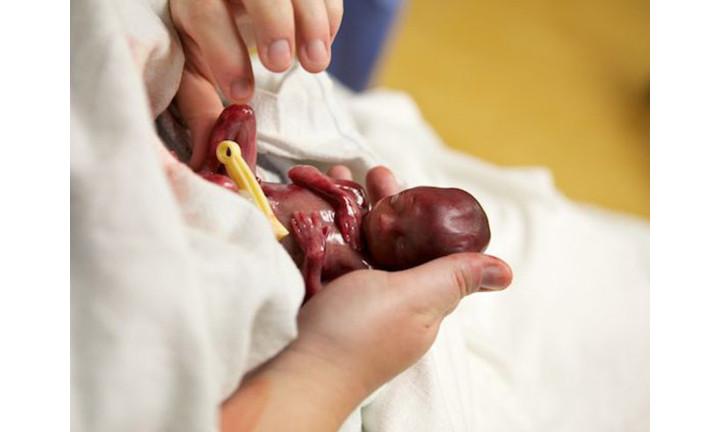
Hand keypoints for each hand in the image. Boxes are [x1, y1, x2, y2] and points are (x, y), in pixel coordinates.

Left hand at [169, 0, 342, 168]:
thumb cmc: (209, 36)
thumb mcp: (196, 69)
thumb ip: (201, 108)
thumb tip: (204, 161)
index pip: (205, 12)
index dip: (225, 54)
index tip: (243, 95)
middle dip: (273, 25)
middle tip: (282, 64)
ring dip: (313, 24)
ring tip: (315, 65)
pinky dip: (329, 18)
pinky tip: (322, 45)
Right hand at [221, 166, 512, 430]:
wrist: (301, 367)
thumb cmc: (362, 331)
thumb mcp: (416, 299)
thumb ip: (455, 277)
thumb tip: (508, 273)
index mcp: (418, 299)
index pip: (424, 248)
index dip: (415, 214)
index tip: (399, 185)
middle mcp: (386, 297)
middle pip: (387, 240)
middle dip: (378, 203)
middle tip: (367, 172)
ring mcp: (349, 297)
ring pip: (354, 242)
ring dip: (347, 206)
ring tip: (336, 173)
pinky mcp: (319, 295)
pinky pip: (326, 253)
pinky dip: (322, 225)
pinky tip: (312, 202)